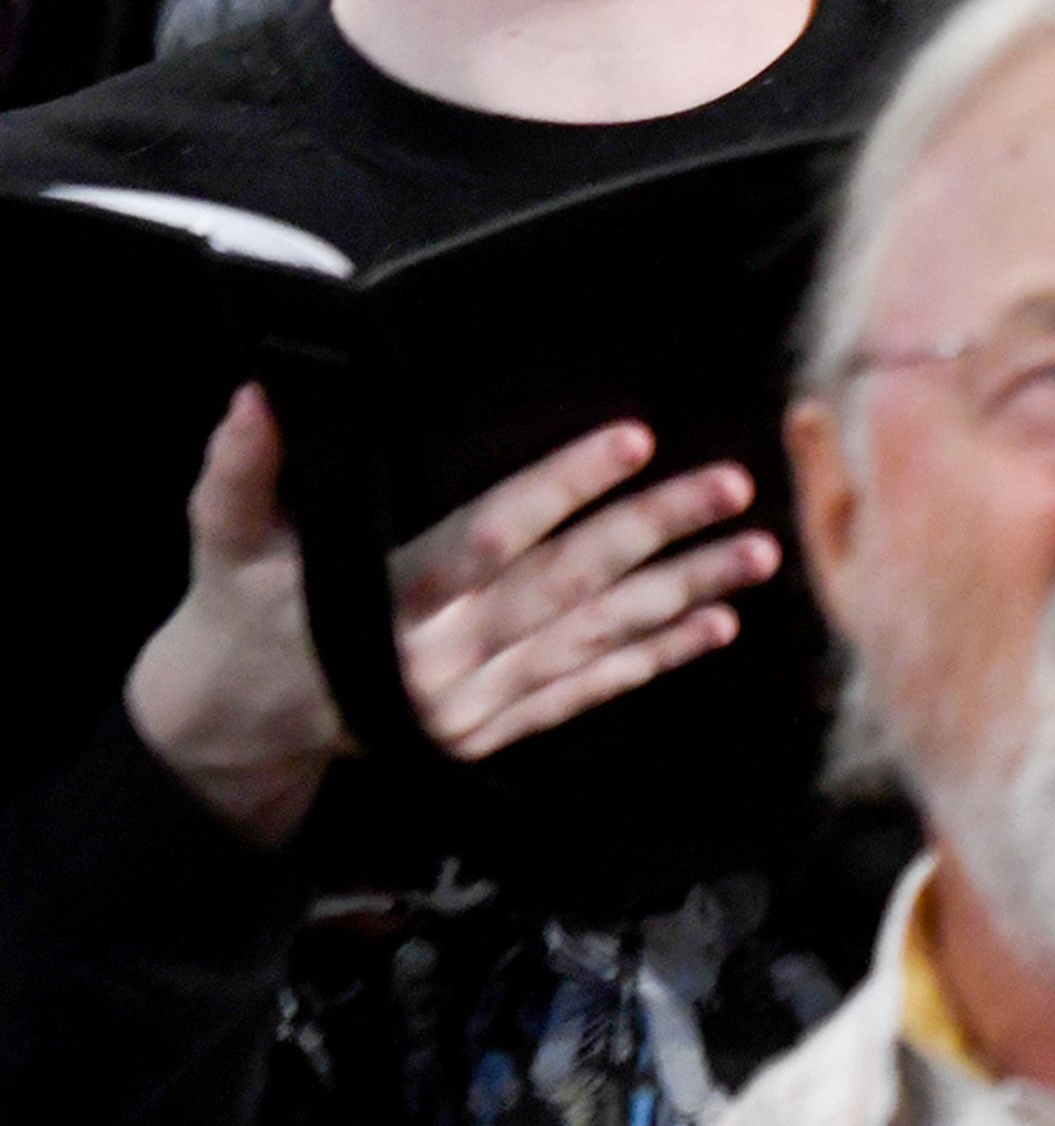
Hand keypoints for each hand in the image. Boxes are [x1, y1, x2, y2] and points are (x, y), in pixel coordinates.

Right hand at [123, 388, 779, 848]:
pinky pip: (585, 692)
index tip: (635, 438)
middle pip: (566, 583)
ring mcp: (468, 704)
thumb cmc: (240, 608)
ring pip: (593, 638)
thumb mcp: (226, 536)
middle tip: (733, 486)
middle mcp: (438, 658)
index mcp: (383, 602)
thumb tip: (259, 392)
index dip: (565, 484)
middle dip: (657, 532)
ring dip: (683, 595)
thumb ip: (245, 466)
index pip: (492, 533)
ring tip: (757, 554)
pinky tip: (717, 627)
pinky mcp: (487, 733)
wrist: (234, 725)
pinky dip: (654, 659)